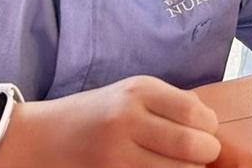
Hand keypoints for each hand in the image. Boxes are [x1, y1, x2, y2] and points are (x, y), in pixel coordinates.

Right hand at [31, 75, 219, 167]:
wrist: (42, 137)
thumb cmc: (96, 113)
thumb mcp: (131, 93)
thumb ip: (170, 102)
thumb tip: (209, 121)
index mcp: (138, 91)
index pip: (192, 110)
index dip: (209, 124)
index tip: (208, 130)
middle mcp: (126, 120)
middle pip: (189, 143)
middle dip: (206, 151)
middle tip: (205, 153)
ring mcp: (115, 154)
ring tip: (184, 164)